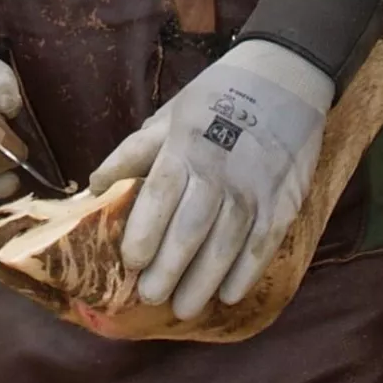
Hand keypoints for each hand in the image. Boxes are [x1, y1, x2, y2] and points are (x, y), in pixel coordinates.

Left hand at [89, 40, 332, 319]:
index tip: (129, 262)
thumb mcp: (172, 114)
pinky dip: (247, 271)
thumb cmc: (219, 95)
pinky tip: (229, 294)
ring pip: (227, 243)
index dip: (144, 232)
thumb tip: (94, 188)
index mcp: (187, 147)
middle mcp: (221, 171)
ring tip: (185, 307)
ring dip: (205, 279)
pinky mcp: (285, 199)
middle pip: (191, 228)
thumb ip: (135, 152)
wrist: (288, 75)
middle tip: (151, 297)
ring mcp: (256, 188)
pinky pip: (265, 243)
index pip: (161, 196)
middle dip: (170, 267)